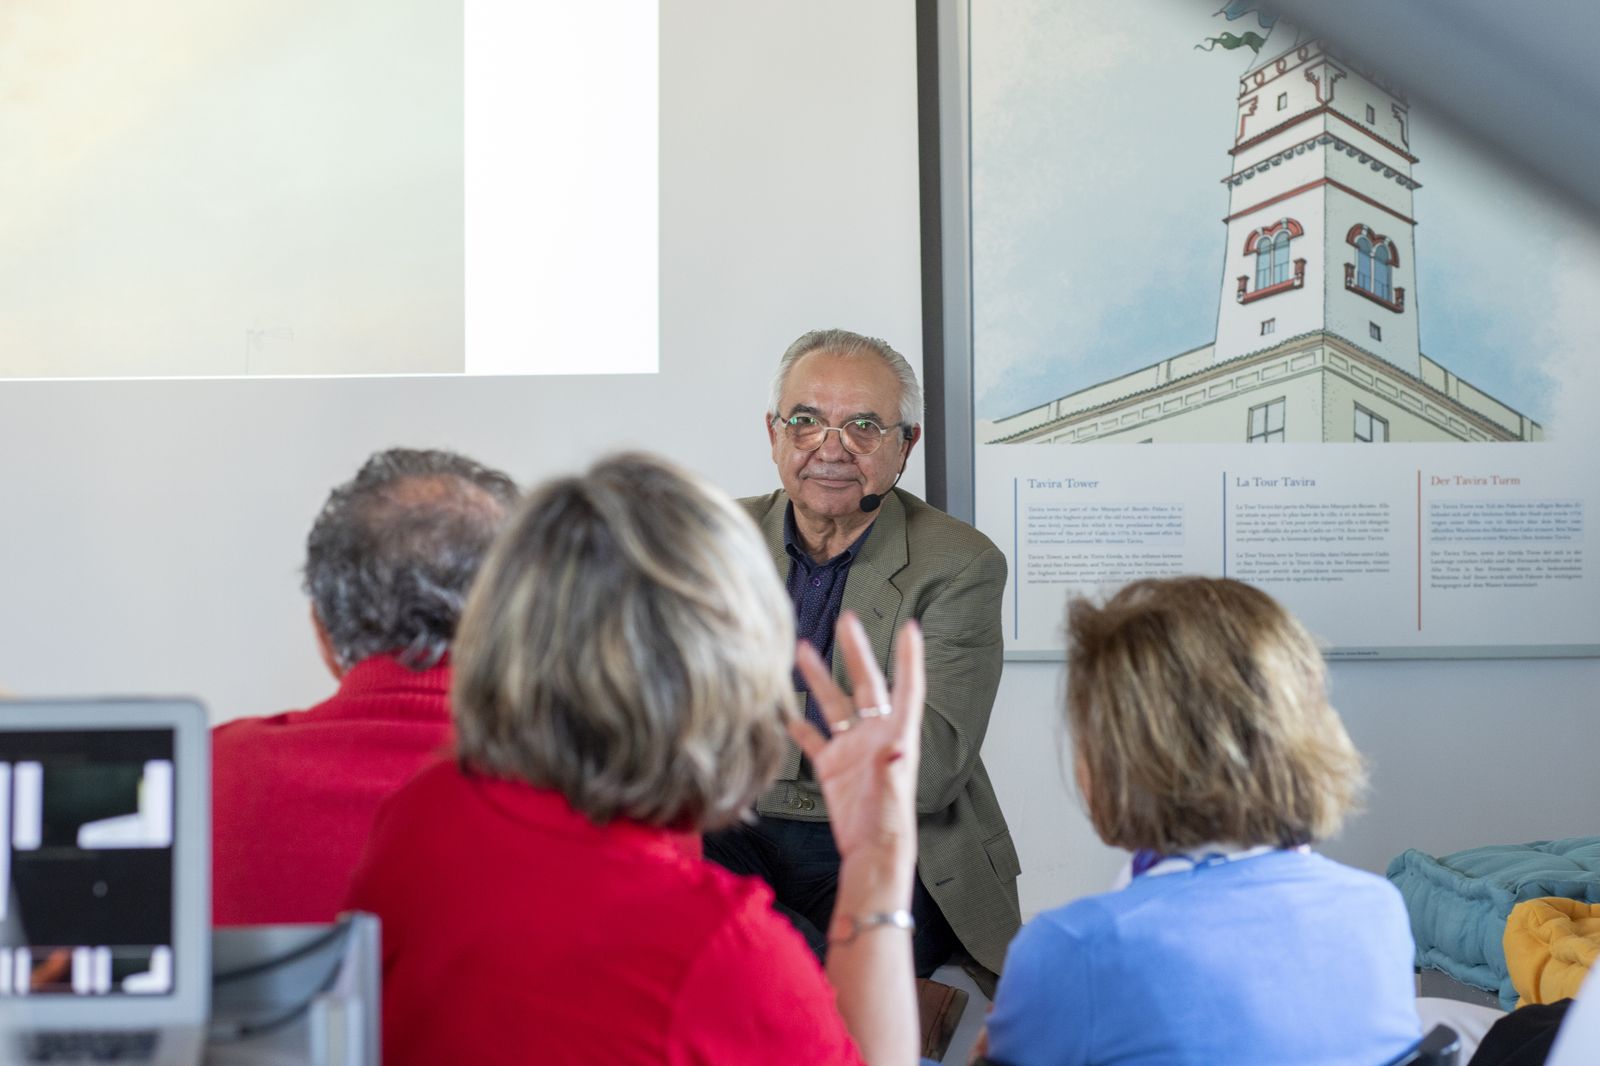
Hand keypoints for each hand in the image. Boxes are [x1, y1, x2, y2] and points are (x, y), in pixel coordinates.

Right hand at [789, 613, 923, 868]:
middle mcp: (875, 735)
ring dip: (819, 678)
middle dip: (856, 652)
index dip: (909, 657)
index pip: (906, 687)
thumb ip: (891, 767)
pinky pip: (813, 737)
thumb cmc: (888, 825)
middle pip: (865, 684)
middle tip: (847, 620)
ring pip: (834, 703)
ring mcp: (851, 748)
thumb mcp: (891, 793)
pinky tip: (784, 708)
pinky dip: (799, 722)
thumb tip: (898, 745)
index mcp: (897, 735)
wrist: (869, 853)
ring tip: (801, 649)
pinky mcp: (831, 766)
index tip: (910, 627)